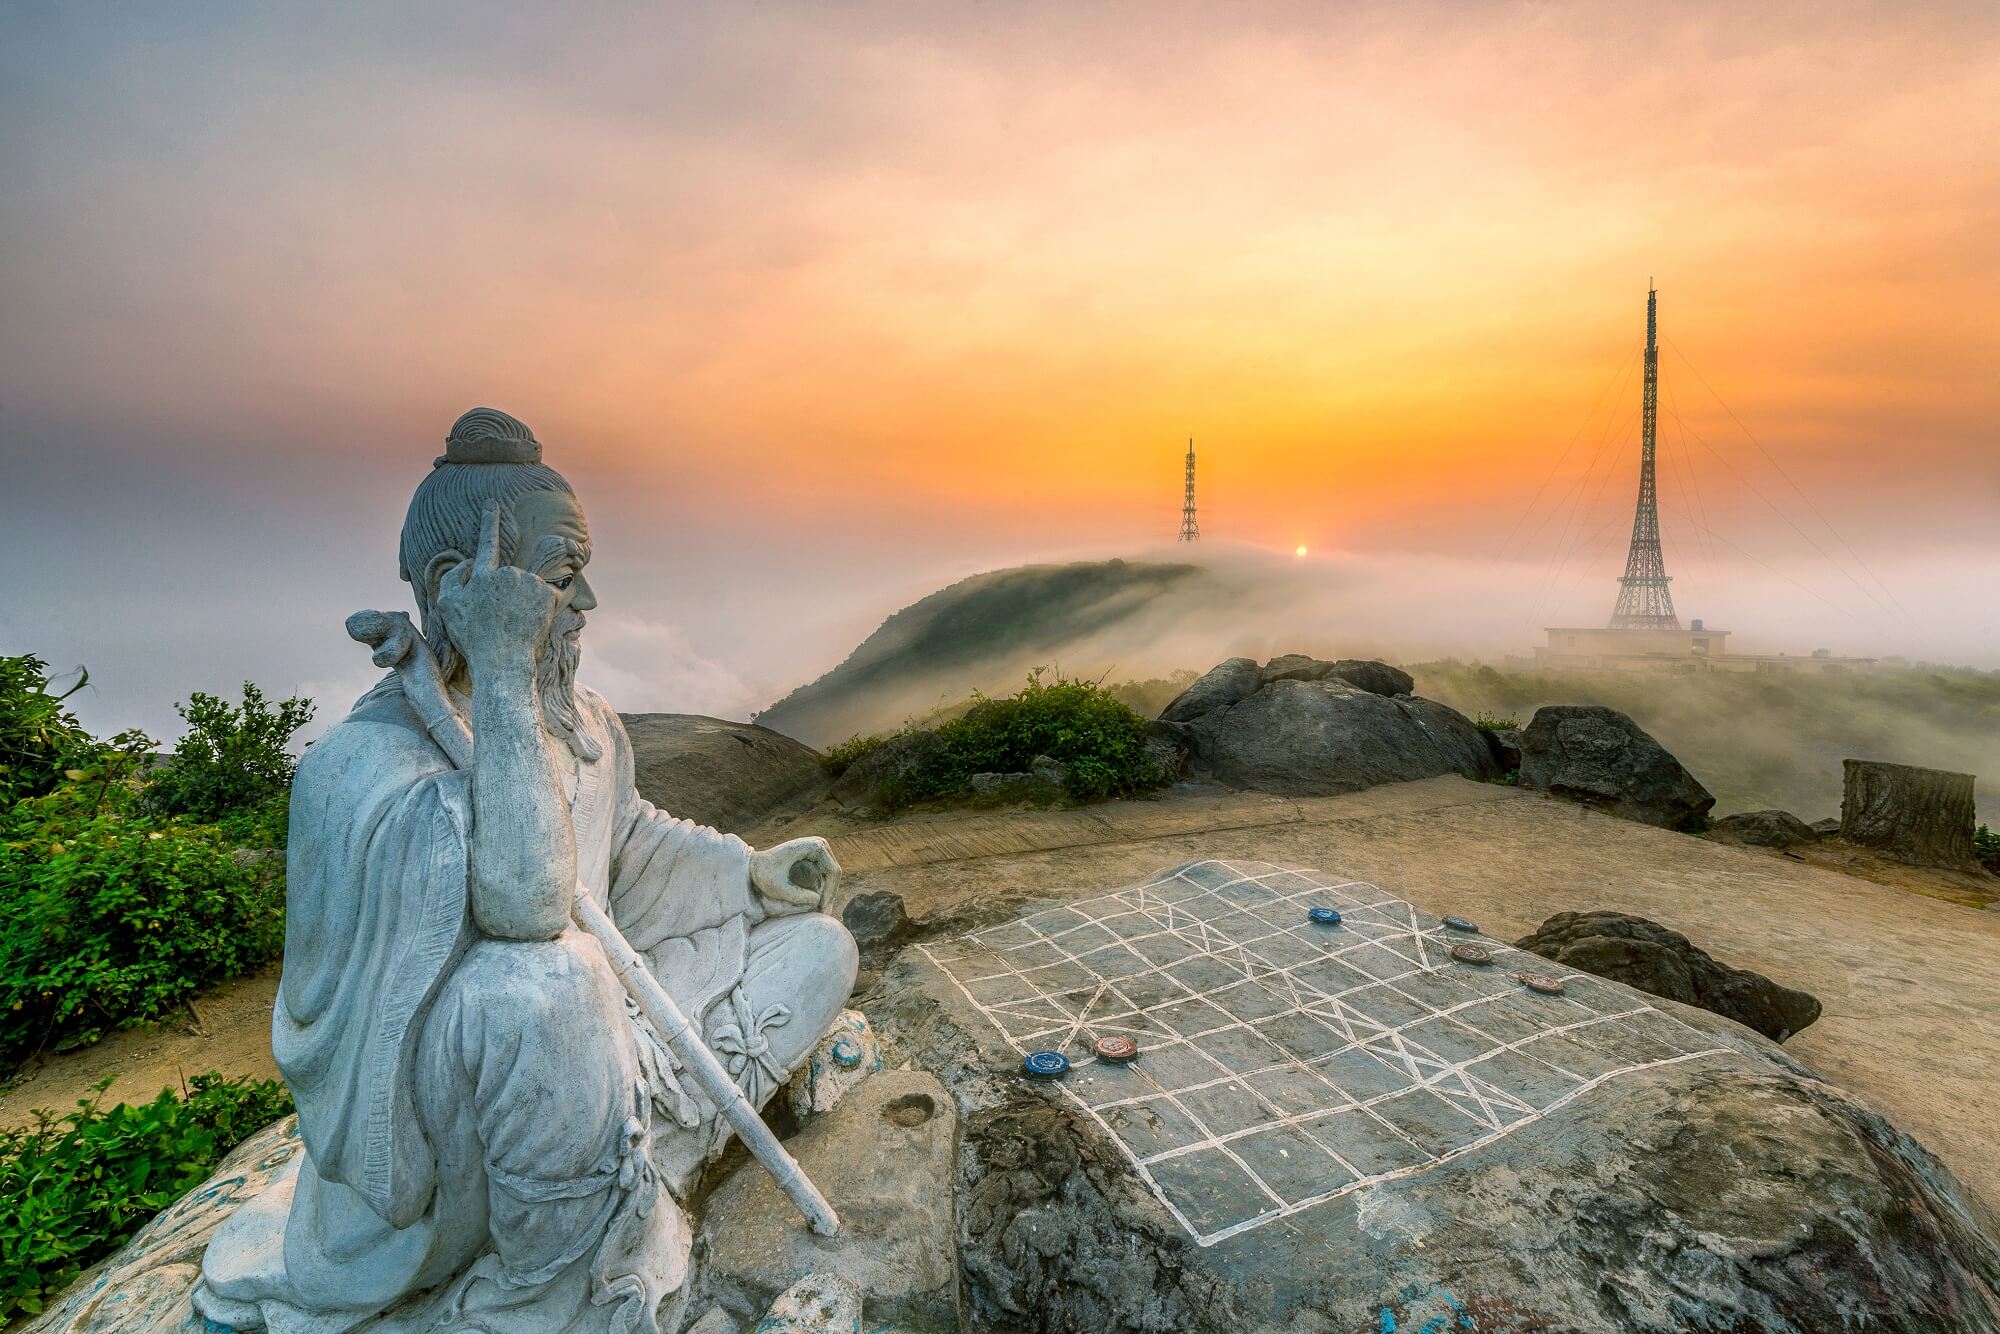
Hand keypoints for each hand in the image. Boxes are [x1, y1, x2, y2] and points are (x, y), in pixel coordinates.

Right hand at [433, 500, 558, 673]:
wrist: (503, 662)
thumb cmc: (473, 638)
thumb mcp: (447, 607)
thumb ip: (453, 578)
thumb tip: (469, 562)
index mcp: (483, 575)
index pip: (486, 542)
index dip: (489, 522)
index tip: (493, 504)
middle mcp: (508, 574)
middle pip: (506, 576)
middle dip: (505, 593)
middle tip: (497, 620)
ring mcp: (530, 584)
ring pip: (525, 587)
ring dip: (521, 601)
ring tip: (513, 624)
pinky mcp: (549, 596)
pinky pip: (544, 596)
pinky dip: (539, 607)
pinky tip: (529, 623)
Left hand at [749, 837, 839, 914]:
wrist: (753, 865)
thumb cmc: (763, 874)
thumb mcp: (777, 887)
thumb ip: (796, 896)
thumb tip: (818, 900)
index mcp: (814, 846)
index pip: (832, 872)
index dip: (830, 892)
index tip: (821, 908)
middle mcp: (819, 843)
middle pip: (834, 872)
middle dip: (830, 893)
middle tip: (823, 912)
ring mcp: (818, 848)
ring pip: (831, 873)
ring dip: (828, 891)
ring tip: (821, 909)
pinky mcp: (815, 855)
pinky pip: (825, 872)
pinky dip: (824, 887)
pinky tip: (818, 902)